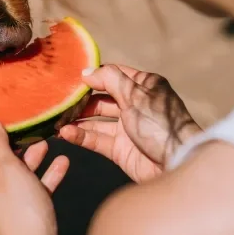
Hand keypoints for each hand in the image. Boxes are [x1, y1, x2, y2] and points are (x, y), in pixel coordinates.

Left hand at [0, 120, 68, 234]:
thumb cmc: (20, 217)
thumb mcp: (10, 171)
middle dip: (3, 153)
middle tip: (20, 137)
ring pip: (4, 186)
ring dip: (25, 165)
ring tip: (44, 146)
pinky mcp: (8, 230)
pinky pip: (19, 201)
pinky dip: (36, 184)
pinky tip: (59, 166)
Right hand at [60, 64, 200, 182]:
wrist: (176, 163)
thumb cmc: (159, 123)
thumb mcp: (136, 95)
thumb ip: (110, 79)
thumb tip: (87, 71)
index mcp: (144, 86)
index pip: (114, 74)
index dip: (94, 75)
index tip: (70, 76)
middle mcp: (135, 104)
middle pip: (102, 97)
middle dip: (81, 99)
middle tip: (59, 100)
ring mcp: (126, 128)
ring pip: (96, 120)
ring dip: (77, 119)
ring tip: (56, 119)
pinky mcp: (120, 149)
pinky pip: (97, 139)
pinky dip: (81, 136)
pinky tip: (65, 133)